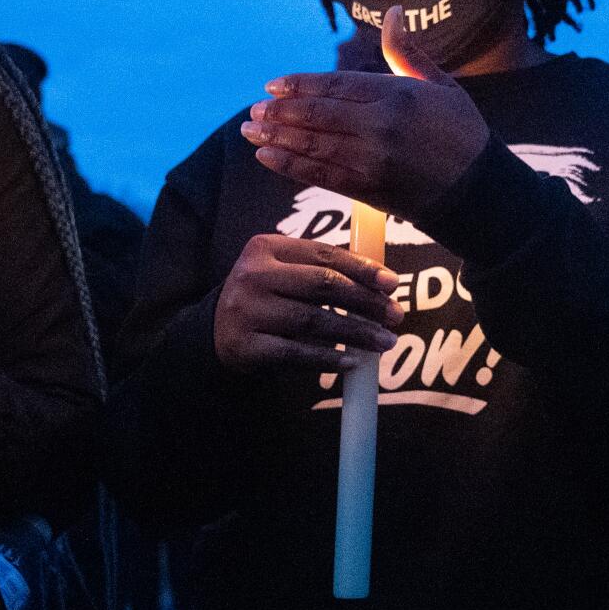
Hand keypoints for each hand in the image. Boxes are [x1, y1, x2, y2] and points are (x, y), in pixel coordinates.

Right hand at [214, 234, 403, 376]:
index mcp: (266, 247)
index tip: (392, 284)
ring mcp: (247, 311)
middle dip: (365, 302)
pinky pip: (295, 353)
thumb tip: (381, 286)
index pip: (323, 254)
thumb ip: (321, 270)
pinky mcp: (246, 346)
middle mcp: (253, 275)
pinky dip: (327, 359)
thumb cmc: (264, 299)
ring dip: (355, 333)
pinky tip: (351, 362)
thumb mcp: (283, 273)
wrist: (214, 334)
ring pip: (312, 321)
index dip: (362, 268)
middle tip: (395, 316)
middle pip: (322, 285)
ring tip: (384, 342)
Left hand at [243, 5, 492, 219]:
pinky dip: (290, 166)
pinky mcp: (368, 189)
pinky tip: (267, 157)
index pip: (337, 85)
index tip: (273, 85)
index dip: (301, 84)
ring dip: (277, 137)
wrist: (480, 192)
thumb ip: (407, 51)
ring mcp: (372, 160)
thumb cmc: (463, 133)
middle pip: (318, 115)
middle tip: (254, 110)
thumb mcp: (442, 85)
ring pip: (313, 144)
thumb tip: (393, 11)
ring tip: (250, 131)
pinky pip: (320, 175)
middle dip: (281, 112)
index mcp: (398, 95)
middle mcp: (381, 126)